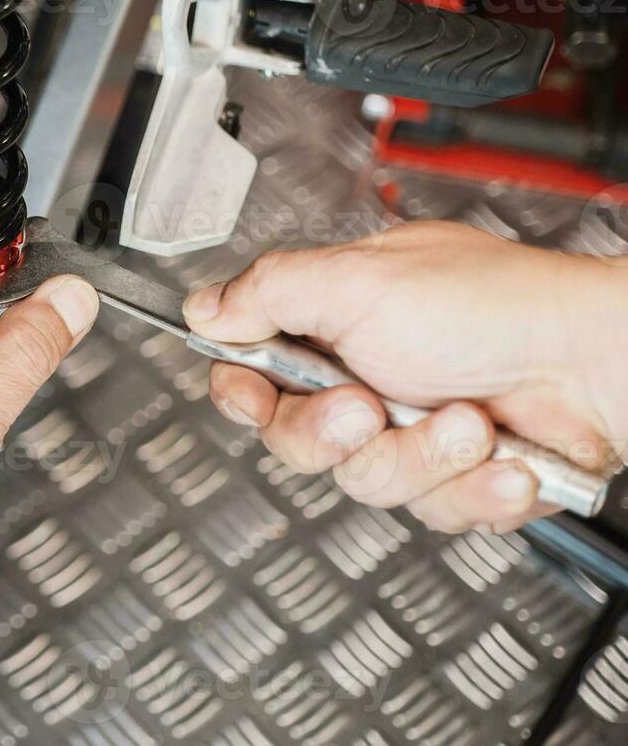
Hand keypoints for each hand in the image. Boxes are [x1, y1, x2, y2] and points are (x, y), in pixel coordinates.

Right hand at [187, 220, 627, 533]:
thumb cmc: (500, 307)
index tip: (250, 393)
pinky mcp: (457, 480)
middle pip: (299, 442)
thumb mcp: (362, 280)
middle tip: (371, 406)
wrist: (602, 363)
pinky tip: (502, 457)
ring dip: (423, 457)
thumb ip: (271, 291)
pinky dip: (474, 488)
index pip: (253, 372)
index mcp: (333, 324)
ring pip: (368, 485)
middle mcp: (368, 379)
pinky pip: (434, 513)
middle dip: (338, 433)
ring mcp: (413, 433)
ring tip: (467, 421)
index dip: (242, 392)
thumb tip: (206, 306)